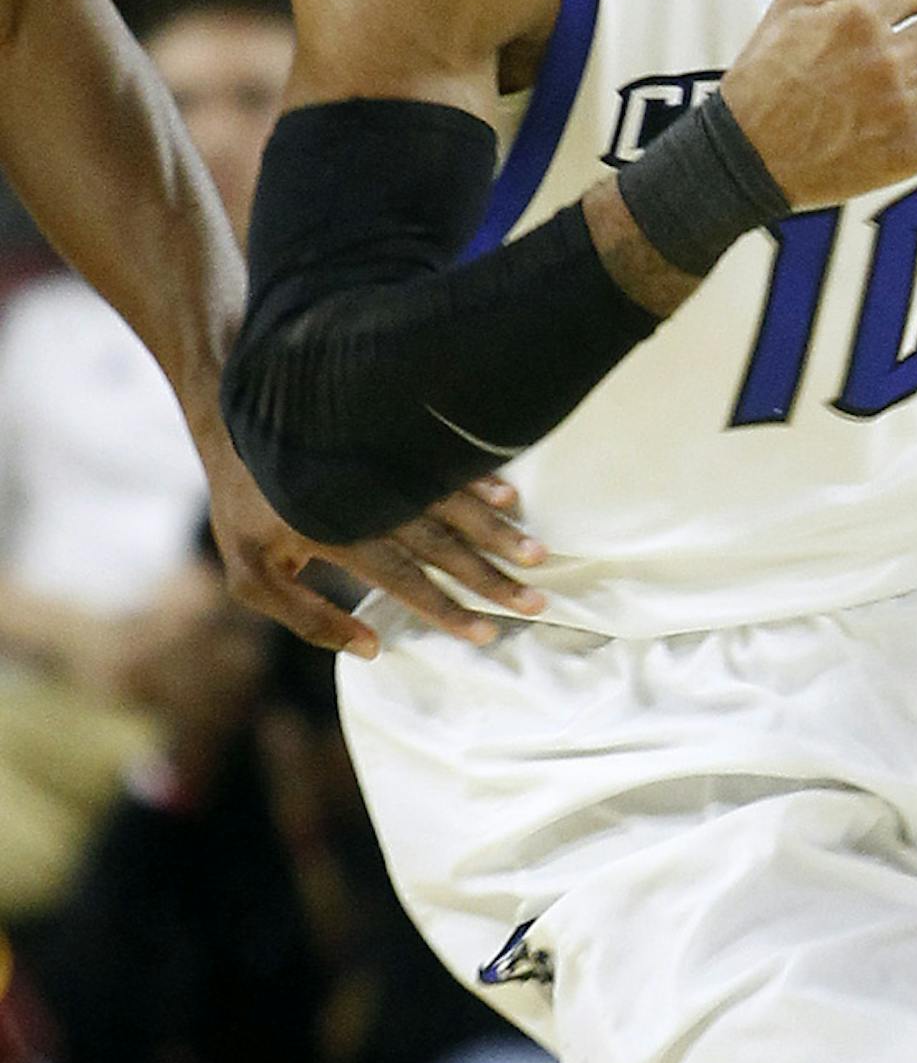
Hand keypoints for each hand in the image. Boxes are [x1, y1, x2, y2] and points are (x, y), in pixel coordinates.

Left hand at [203, 429, 547, 657]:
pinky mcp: (392, 440)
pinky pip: (445, 465)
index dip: (445, 609)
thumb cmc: (244, 504)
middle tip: (534, 602)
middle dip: (490, 578)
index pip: (404, 579)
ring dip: (498, 532)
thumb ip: (308, 618)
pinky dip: (480, 482)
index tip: (484, 632)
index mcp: (336, 532)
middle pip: (442, 546)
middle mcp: (369, 499)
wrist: (234, 413)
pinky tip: (510, 498)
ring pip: (452, 505)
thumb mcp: (252, 574)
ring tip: (537, 555)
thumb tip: (370, 649)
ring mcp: (385, 466)